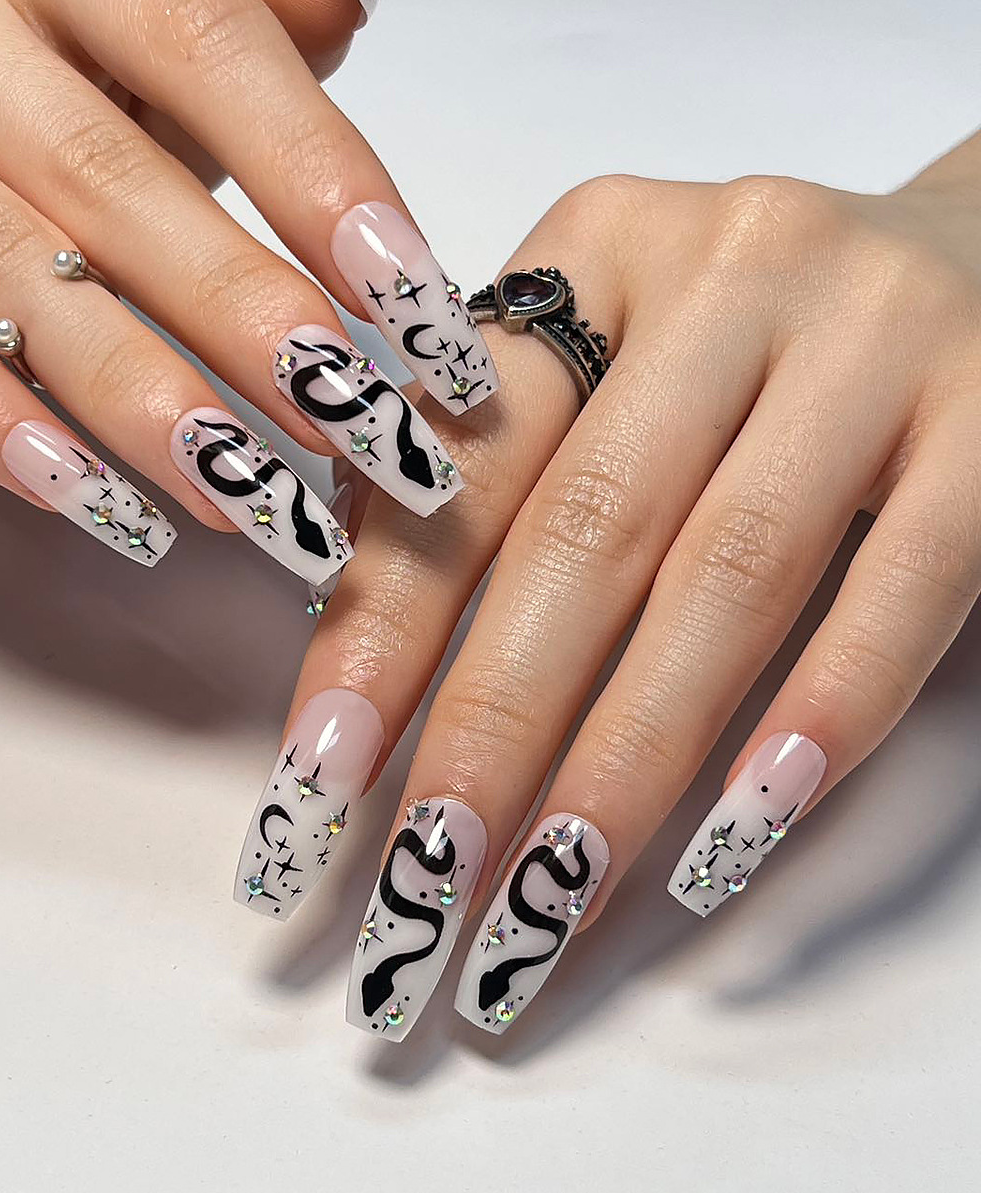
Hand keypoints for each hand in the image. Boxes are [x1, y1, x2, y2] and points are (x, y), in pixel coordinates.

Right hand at [0, 0, 476, 584]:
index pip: (204, 43)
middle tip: (361, 432)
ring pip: (6, 268)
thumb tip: (339, 12)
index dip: (319, 177)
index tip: (418, 308)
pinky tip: (95, 500)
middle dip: (252, 320)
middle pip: (113, 178)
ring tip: (254, 496)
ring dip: (145, 398)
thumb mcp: (96, 43)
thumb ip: (212, 27)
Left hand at [234, 131, 980, 1036]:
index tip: (321, 776)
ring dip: (633, 756)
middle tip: (429, 878)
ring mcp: (873, 338)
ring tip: (553, 895)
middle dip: (494, 725)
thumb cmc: (746, 341)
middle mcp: (729, 272)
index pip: (463, 463)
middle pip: (587, 532)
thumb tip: (350, 641)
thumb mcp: (608, 359)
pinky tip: (734, 835)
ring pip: (731, 575)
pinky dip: (816, 716)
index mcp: (595, 253)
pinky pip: (904, 584)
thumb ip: (487, 467)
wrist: (974, 255)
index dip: (383, 627)